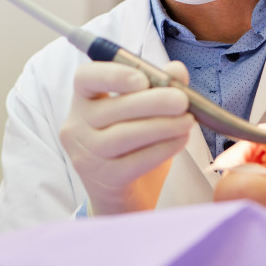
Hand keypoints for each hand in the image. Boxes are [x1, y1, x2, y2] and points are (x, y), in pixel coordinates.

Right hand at [60, 60, 195, 215]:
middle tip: (182, 100)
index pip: (85, 78)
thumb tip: (176, 70)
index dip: (112, 74)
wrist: (124, 196)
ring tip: (188, 121)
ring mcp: (86, 155)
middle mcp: (77, 126)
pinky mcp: (103, 179)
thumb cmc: (133, 146)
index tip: (143, 78)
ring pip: (124, 135)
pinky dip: (162, 149)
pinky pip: (135, 161)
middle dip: (152, 102)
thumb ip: (158, 86)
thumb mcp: (144, 113)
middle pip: (111, 108)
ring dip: (161, 126)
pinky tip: (180, 141)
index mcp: (84, 100)